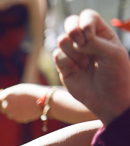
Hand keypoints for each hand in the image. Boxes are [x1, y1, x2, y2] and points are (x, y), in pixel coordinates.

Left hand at [0, 83, 45, 122]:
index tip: (2, 100)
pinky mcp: (19, 119)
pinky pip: (17, 117)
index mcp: (4, 97)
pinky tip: (27, 109)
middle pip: (1, 109)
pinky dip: (20, 114)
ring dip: (13, 110)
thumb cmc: (30, 91)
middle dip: (6, 106)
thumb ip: (7, 94)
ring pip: (9, 114)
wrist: (44, 100)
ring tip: (24, 104)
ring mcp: (12, 114)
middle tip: (15, 101)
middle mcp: (6, 107)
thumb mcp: (17, 89)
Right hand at [54, 9, 129, 123]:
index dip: (85, 22)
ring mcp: (74, 54)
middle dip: (72, 30)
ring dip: (72, 52)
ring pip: (61, 40)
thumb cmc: (116, 75)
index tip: (89, 36)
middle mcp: (86, 41)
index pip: (88, 17)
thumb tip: (75, 41)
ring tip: (85, 64)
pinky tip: (76, 70)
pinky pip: (56, 55)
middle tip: (80, 43)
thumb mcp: (113, 54)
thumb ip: (94, 42)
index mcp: (101, 34)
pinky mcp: (64, 67)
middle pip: (70, 23)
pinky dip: (66, 62)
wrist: (108, 100)